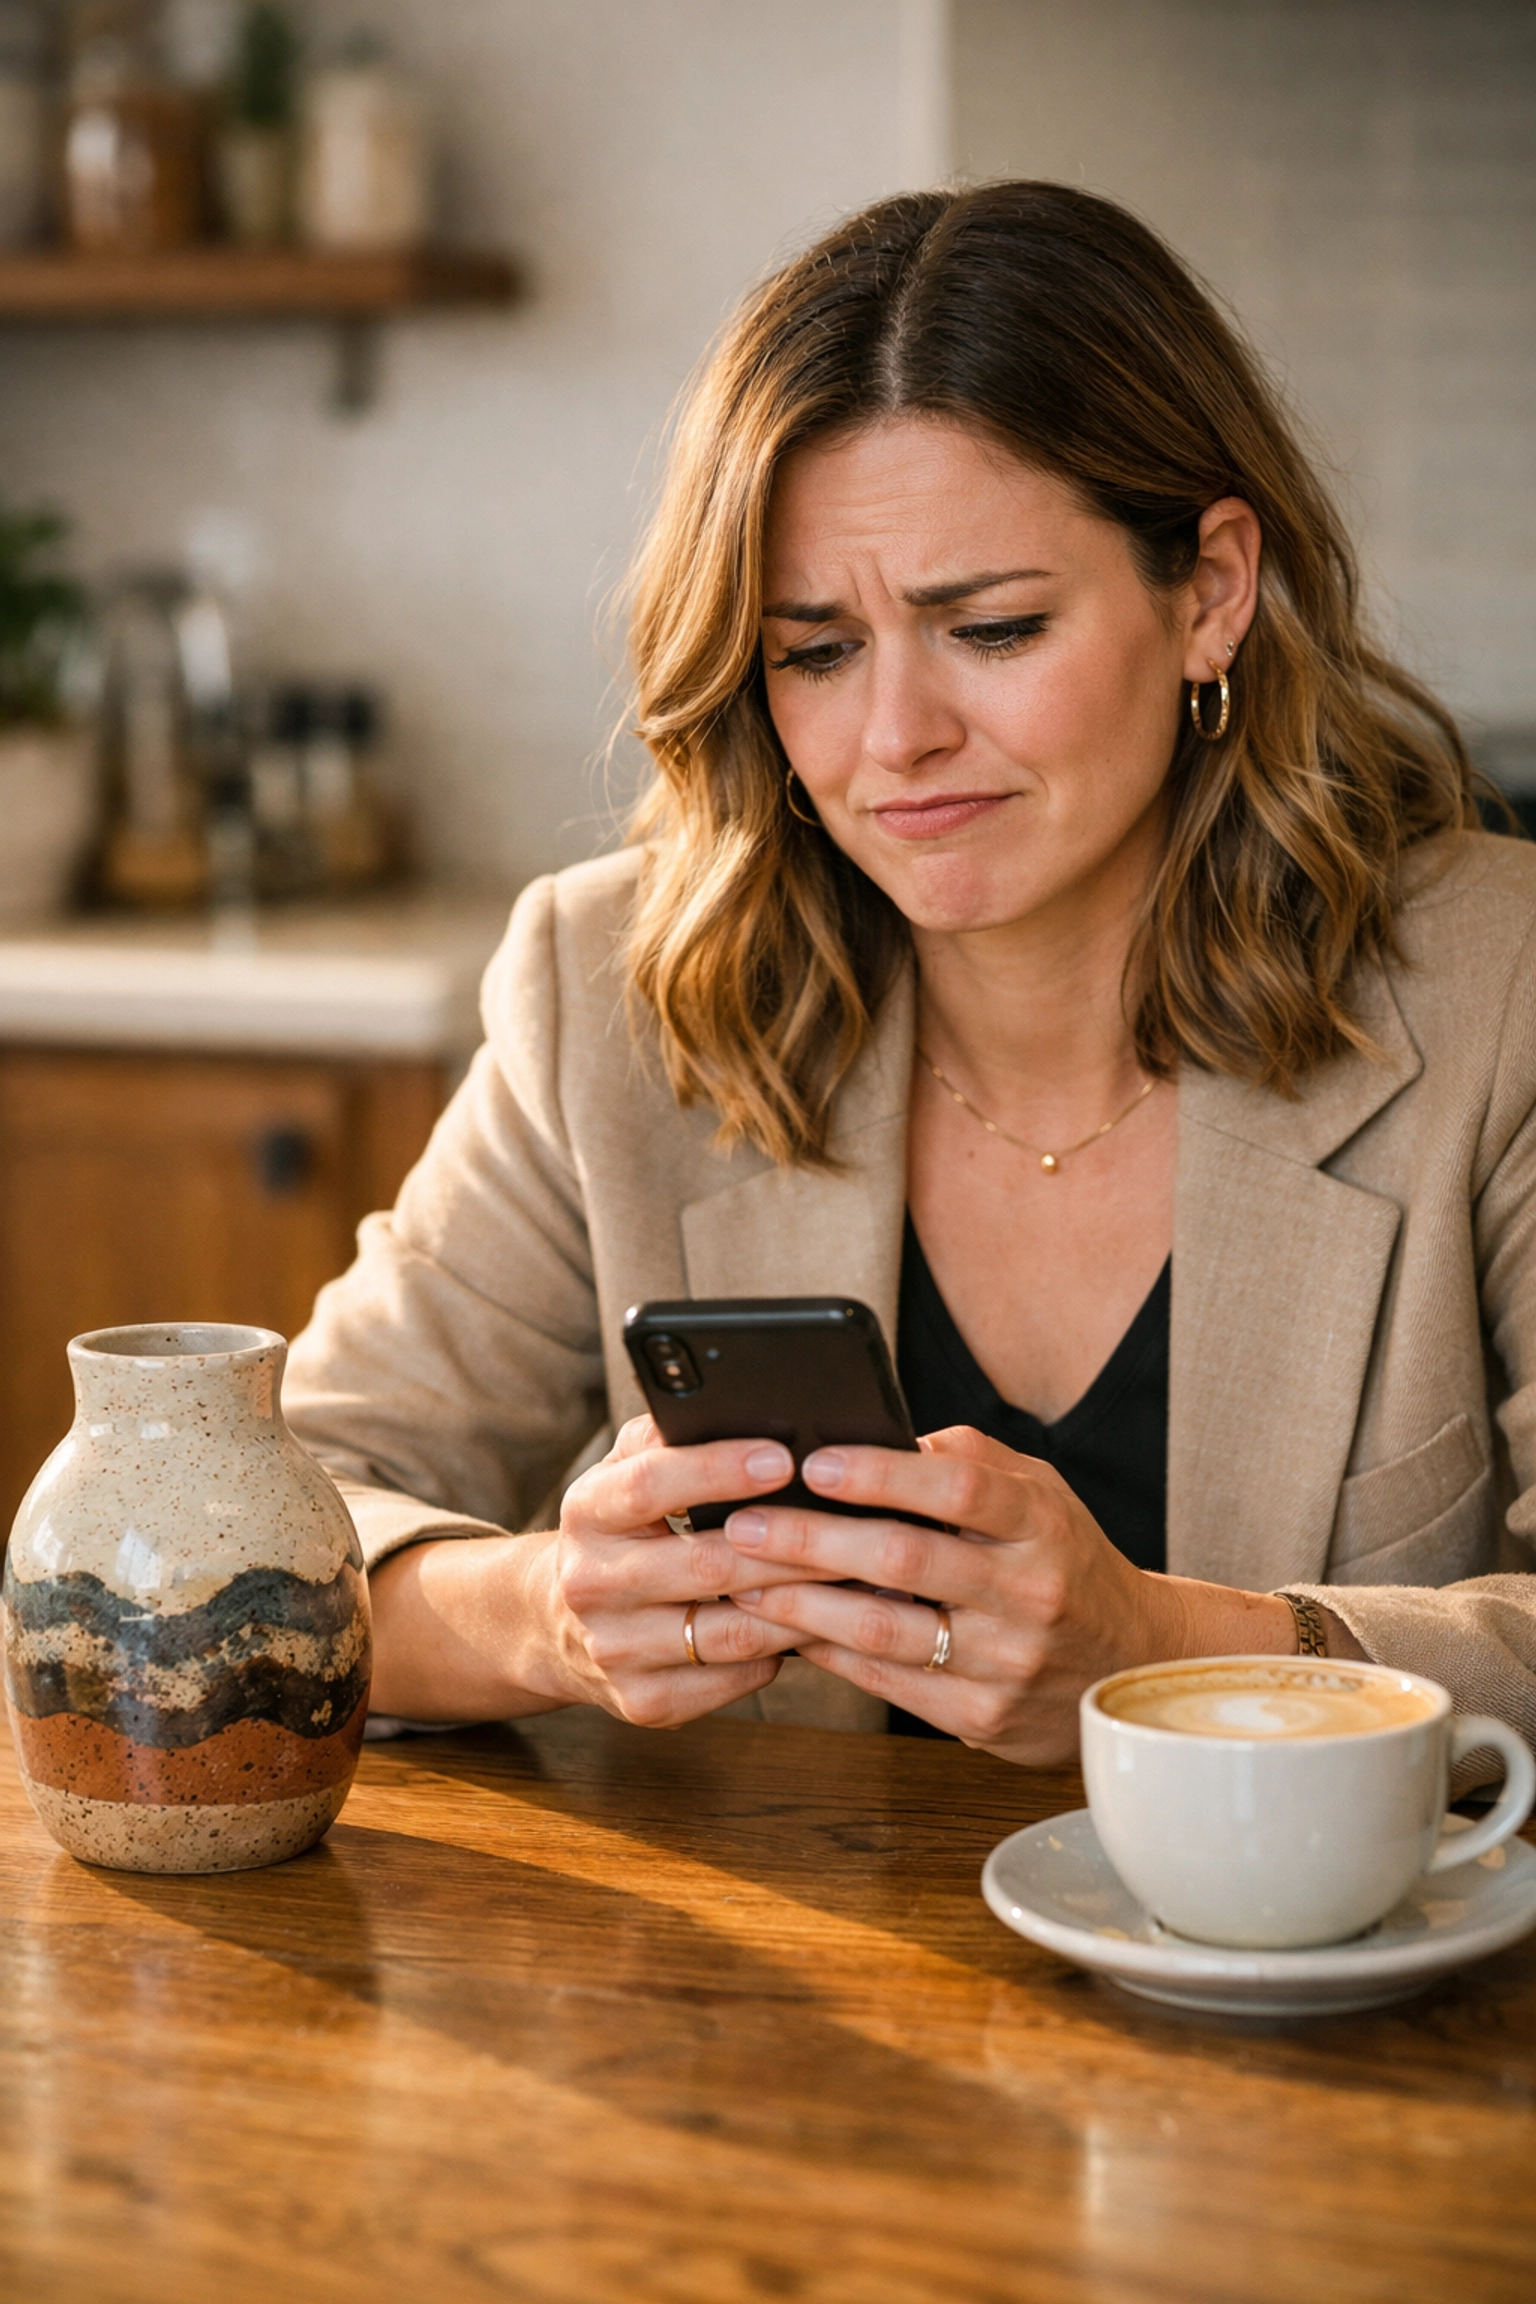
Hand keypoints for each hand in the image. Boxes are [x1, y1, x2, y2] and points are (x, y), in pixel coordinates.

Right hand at [526, 1414, 844, 1725]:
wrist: (557, 1621)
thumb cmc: (623, 1527)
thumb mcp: (625, 1470)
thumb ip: (669, 1435)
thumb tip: (741, 1405)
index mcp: (587, 1512)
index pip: (651, 1485)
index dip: (719, 1469)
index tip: (784, 1457)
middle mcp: (592, 1583)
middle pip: (706, 1565)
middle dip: (790, 1545)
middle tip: (856, 1525)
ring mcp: (616, 1650)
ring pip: (731, 1633)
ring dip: (803, 1607)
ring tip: (857, 1579)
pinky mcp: (643, 1702)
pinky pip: (733, 1678)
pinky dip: (783, 1654)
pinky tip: (820, 1628)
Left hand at [725, 1426, 1297, 1763]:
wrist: (1130, 1664)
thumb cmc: (1064, 1560)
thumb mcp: (1039, 1495)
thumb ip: (968, 1461)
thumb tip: (874, 1434)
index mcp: (1041, 1525)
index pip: (959, 1489)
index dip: (882, 1474)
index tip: (815, 1462)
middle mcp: (1029, 1593)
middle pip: (905, 1560)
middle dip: (812, 1541)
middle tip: (744, 1524)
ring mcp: (1006, 1662)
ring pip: (884, 1631)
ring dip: (801, 1604)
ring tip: (743, 1579)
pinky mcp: (983, 1718)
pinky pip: (886, 1682)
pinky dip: (828, 1652)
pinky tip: (785, 1627)